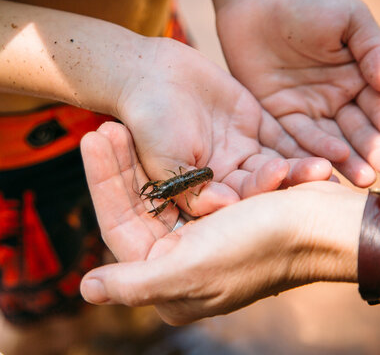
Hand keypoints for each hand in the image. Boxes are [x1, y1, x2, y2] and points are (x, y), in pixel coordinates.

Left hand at [79, 126, 365, 324]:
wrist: (325, 225)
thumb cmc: (260, 247)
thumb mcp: (192, 269)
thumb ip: (136, 284)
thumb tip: (87, 290)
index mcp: (169, 274)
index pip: (120, 226)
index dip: (102, 183)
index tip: (90, 141)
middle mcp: (180, 253)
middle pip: (137, 203)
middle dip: (119, 165)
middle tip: (102, 127)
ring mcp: (199, 227)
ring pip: (157, 187)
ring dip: (140, 156)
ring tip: (119, 122)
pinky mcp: (218, 204)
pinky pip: (183, 178)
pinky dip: (171, 157)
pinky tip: (152, 133)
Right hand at [117, 37, 331, 214]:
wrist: (150, 78)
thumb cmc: (149, 123)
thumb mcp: (165, 163)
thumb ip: (193, 189)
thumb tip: (228, 206)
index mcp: (204, 189)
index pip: (237, 200)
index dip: (259, 191)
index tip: (277, 176)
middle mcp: (225, 174)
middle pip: (263, 184)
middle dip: (289, 181)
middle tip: (319, 175)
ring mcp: (240, 149)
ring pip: (276, 162)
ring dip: (300, 164)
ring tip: (326, 164)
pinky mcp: (252, 124)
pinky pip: (281, 136)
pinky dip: (300, 139)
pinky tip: (323, 144)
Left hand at [212, 0, 379, 186]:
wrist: (255, 3)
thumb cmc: (307, 4)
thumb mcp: (348, 21)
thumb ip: (373, 50)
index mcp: (358, 75)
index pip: (377, 106)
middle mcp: (335, 97)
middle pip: (356, 129)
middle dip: (369, 150)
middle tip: (377, 172)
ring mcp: (306, 107)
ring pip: (328, 138)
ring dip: (345, 157)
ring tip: (361, 176)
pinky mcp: (277, 113)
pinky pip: (295, 135)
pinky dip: (312, 149)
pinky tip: (329, 161)